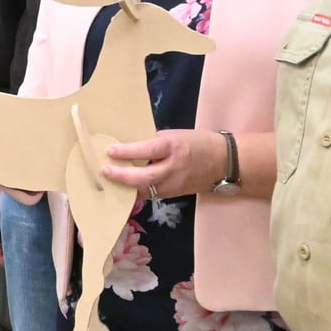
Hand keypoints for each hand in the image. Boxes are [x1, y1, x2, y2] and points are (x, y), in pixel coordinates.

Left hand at [100, 129, 226, 200]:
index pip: (147, 150)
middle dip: (122, 176)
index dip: (127, 152)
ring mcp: (175, 184)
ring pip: (146, 190)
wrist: (225, 162)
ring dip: (126, 187)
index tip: (110, 151)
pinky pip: (152, 194)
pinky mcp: (174, 195)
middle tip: (104, 171)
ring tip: (109, 181)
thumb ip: (154, 142)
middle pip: (145, 177)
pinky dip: (137, 191)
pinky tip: (124, 188)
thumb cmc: (198, 143)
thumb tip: (130, 148)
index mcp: (174, 147)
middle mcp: (174, 168)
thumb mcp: (176, 135)